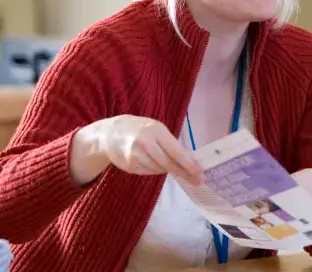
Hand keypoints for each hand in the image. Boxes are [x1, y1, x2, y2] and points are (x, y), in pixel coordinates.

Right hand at [74, 115, 203, 185]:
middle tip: (196, 181)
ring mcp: (135, 155)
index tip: (200, 174)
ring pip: (158, 170)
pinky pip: (148, 172)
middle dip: (184, 173)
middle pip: (168, 163)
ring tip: (164, 162)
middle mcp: (145, 143)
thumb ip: (171, 144)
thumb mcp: (157, 130)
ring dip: (166, 169)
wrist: (110, 133)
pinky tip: (150, 161)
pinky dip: (154, 170)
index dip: (189, 165)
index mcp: (156, 131)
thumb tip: (190, 161)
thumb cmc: (141, 130)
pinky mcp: (129, 165)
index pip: (176, 151)